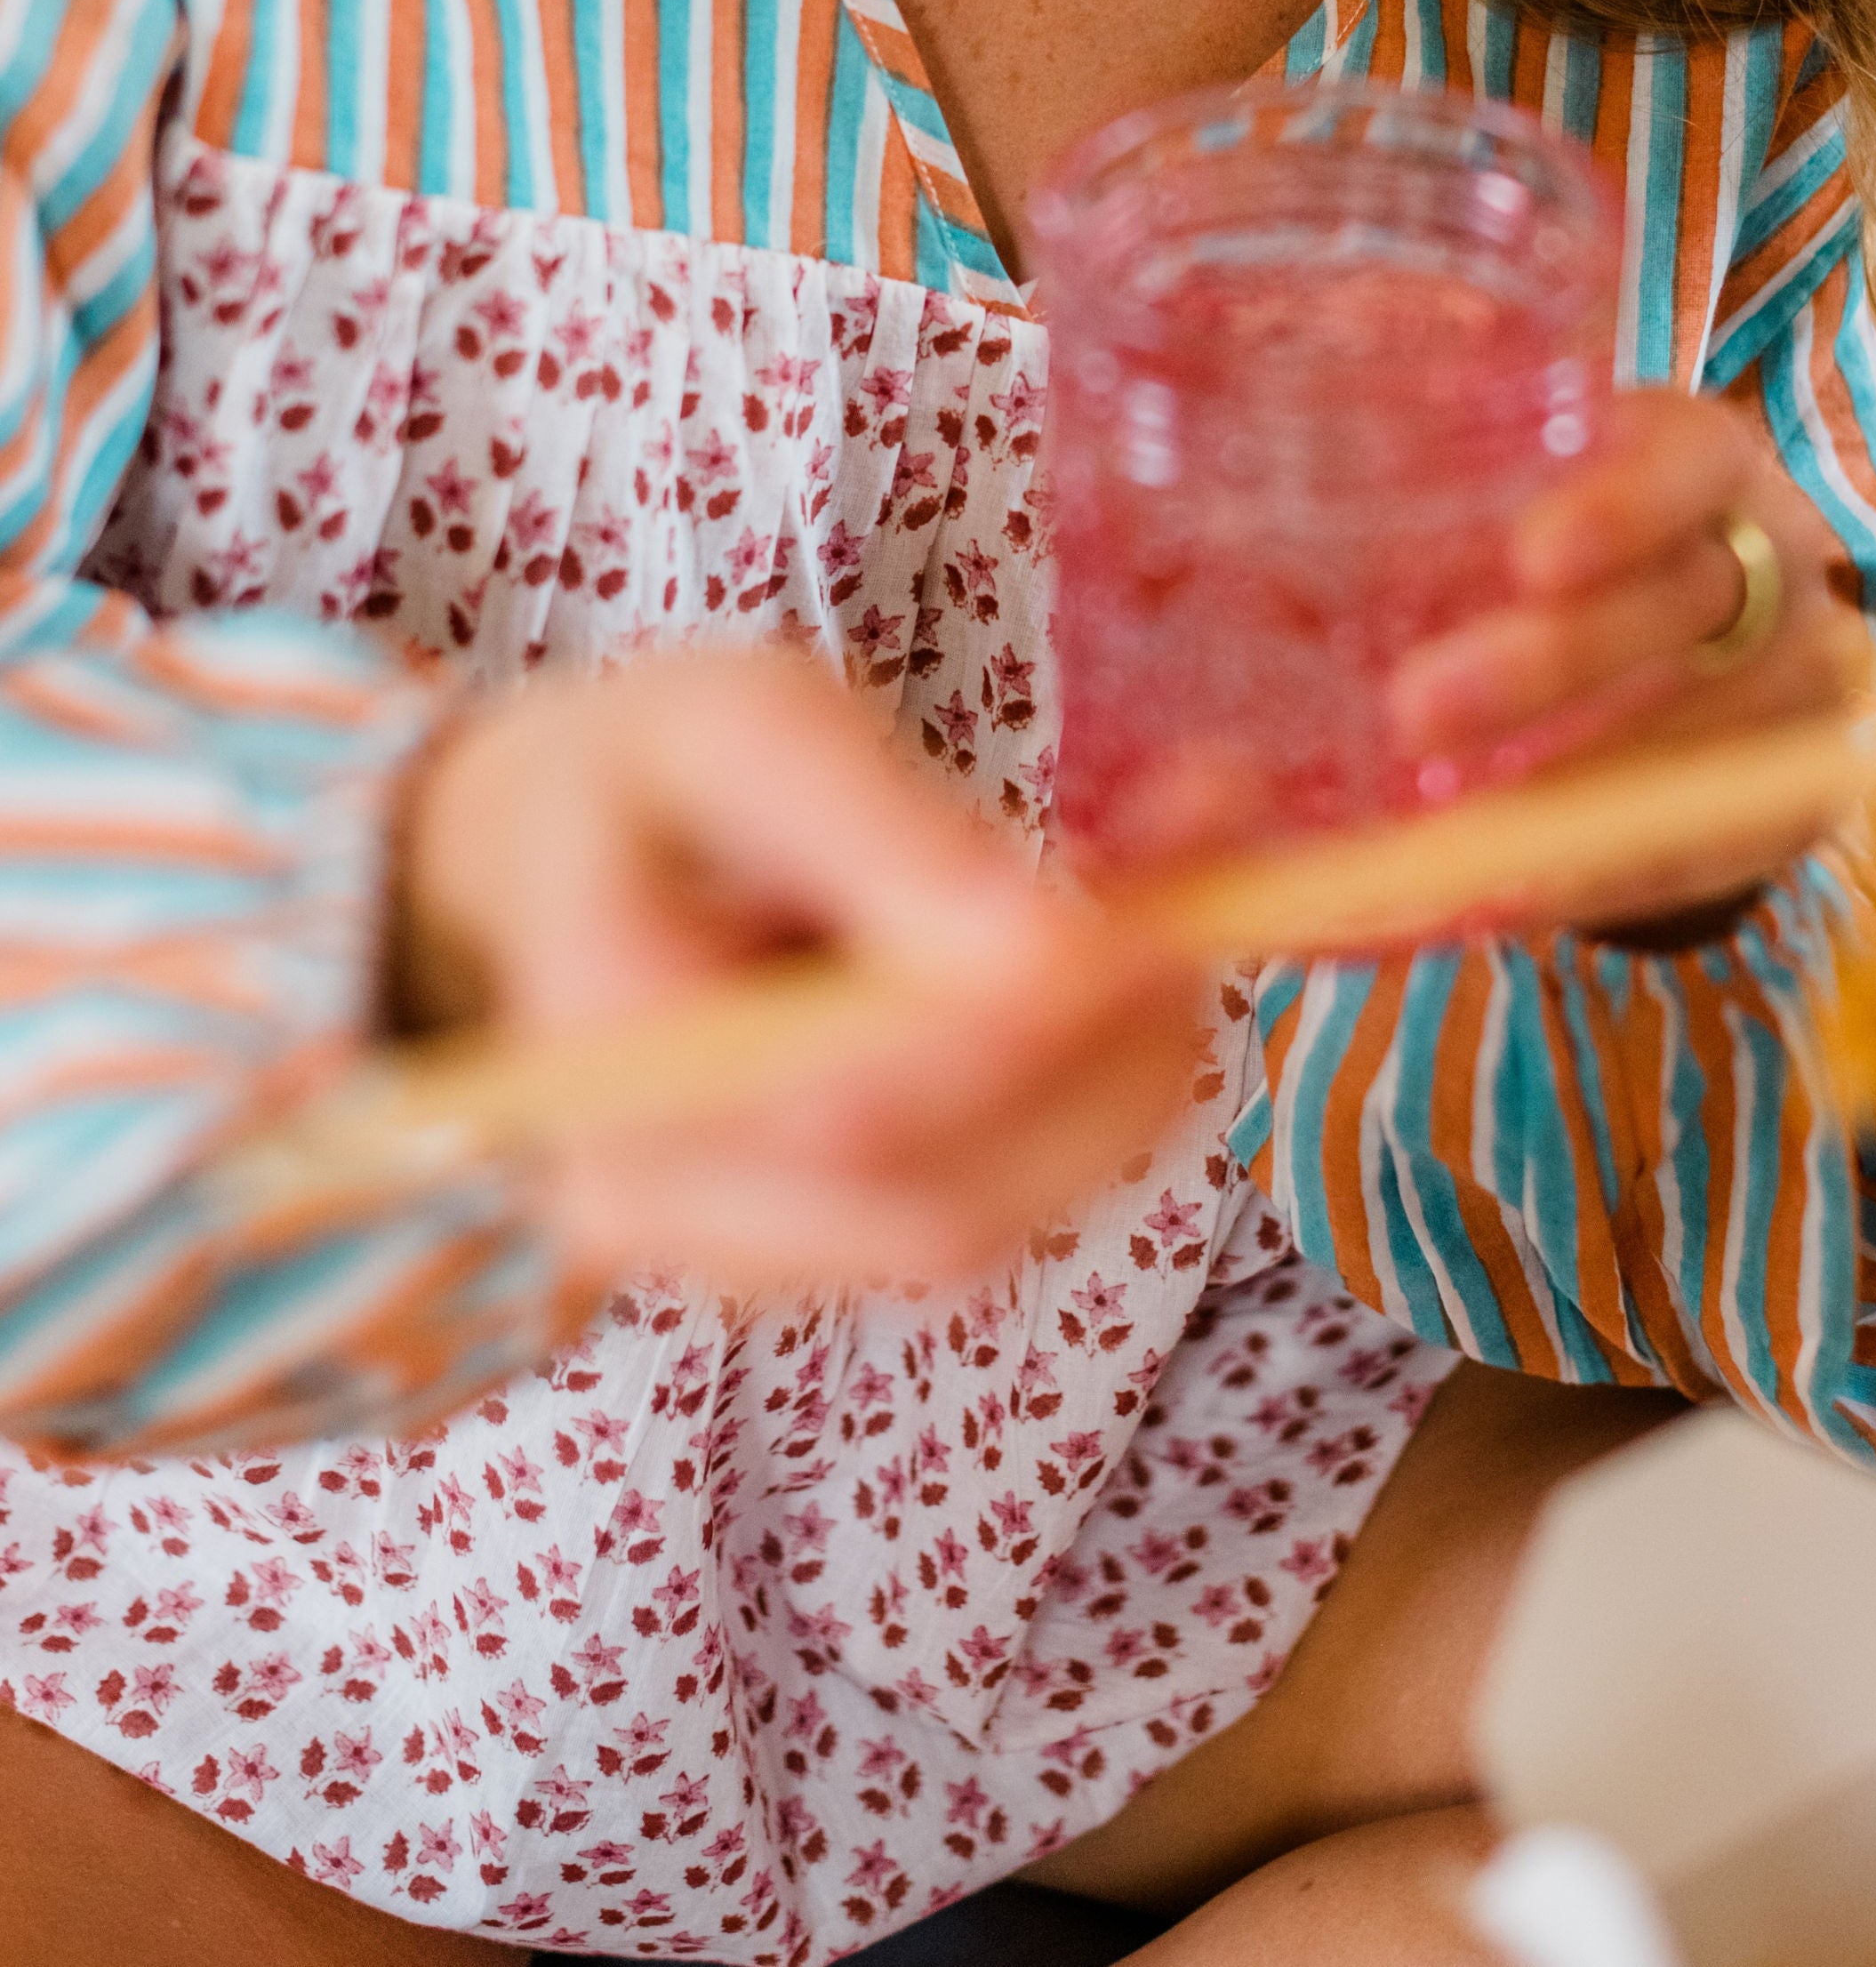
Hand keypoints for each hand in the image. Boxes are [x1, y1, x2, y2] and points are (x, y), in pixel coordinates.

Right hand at [396, 651, 1201, 1295]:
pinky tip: (1113, 971)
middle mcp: (653, 1199)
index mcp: (607, 1051)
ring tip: (1172, 904)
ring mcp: (732, 1250)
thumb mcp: (748, 728)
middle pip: (939, 1207)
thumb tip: (1051, 954)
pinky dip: (1085, 1096)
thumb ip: (881, 831)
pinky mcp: (815, 1251)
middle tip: (1213, 899)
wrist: (558, 859)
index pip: (849, 1110)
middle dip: (1108, 1067)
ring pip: (989, 1217)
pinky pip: (985, 1199)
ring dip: (1119, 1077)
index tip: (1147, 917)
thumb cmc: (650, 770)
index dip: (1023, 1038)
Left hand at [1389, 389, 1859, 933]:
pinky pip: (1715, 849)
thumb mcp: (1505, 502)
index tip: (1528, 557)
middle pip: (1690, 605)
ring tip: (1443, 836)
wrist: (1690, 658)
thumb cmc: (1549, 560)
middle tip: (1411, 713)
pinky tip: (1504, 896)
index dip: (1623, 506)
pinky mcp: (1802, 800)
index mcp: (1704, 461)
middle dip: (1553, 664)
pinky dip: (1606, 880)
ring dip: (1574, 793)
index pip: (1692, 461)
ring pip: (1713, 739)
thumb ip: (1418, 511)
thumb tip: (1236, 563)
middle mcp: (1778, 562)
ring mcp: (1810, 684)